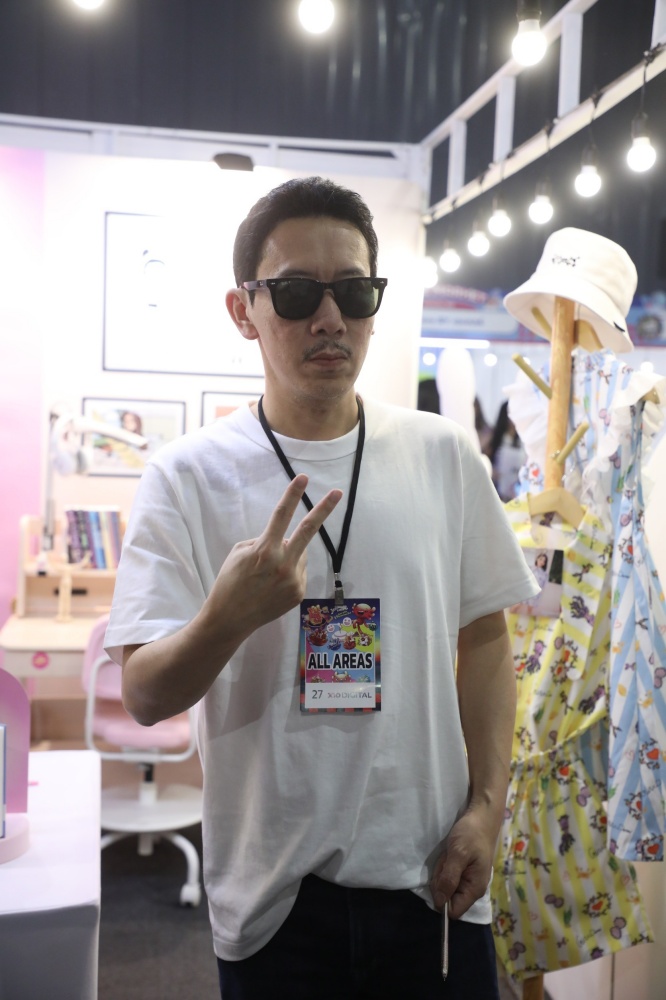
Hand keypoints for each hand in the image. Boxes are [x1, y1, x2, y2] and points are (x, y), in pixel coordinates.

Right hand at [204, 473, 341, 640]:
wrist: (230, 619)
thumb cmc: (229, 582)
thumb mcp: (239, 553)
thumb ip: (264, 542)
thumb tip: (286, 540)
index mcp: (265, 550)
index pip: (281, 515)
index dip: (292, 495)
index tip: (303, 478)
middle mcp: (283, 563)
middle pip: (308, 530)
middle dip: (323, 509)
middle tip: (338, 493)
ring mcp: (294, 580)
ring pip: (298, 555)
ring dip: (288, 556)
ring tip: (267, 575)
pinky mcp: (299, 593)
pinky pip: (298, 572)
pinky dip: (289, 572)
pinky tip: (273, 586)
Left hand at [429, 808, 496, 918]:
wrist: (481, 818)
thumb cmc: (471, 835)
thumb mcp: (458, 854)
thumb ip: (449, 878)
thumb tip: (439, 902)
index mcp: (474, 889)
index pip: (454, 911)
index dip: (442, 900)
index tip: (440, 879)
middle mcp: (471, 888)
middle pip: (447, 897)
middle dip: (441, 880)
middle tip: (447, 861)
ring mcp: (466, 880)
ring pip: (445, 886)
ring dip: (442, 871)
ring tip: (449, 855)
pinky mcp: (461, 871)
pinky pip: (446, 875)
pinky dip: (444, 866)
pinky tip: (450, 854)